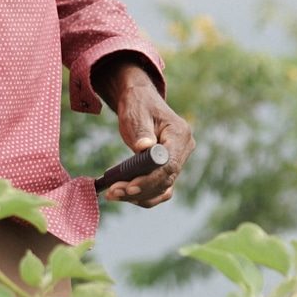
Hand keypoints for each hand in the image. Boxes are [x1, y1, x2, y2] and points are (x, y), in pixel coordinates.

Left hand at [94, 57, 193, 206]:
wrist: (140, 101)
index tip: (129, 187)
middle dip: (139, 189)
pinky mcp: (168, 169)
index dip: (150, 179)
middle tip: (113, 192)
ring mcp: (178, 160)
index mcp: (180, 134)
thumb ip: (141, 132)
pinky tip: (123, 194)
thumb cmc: (138, 105)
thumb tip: (144, 148)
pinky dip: (143, 194)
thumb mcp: (137, 114)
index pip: (169, 165)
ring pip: (162, 188)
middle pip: (165, 180)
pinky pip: (159, 188)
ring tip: (113, 194)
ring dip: (139, 195)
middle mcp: (184, 149)